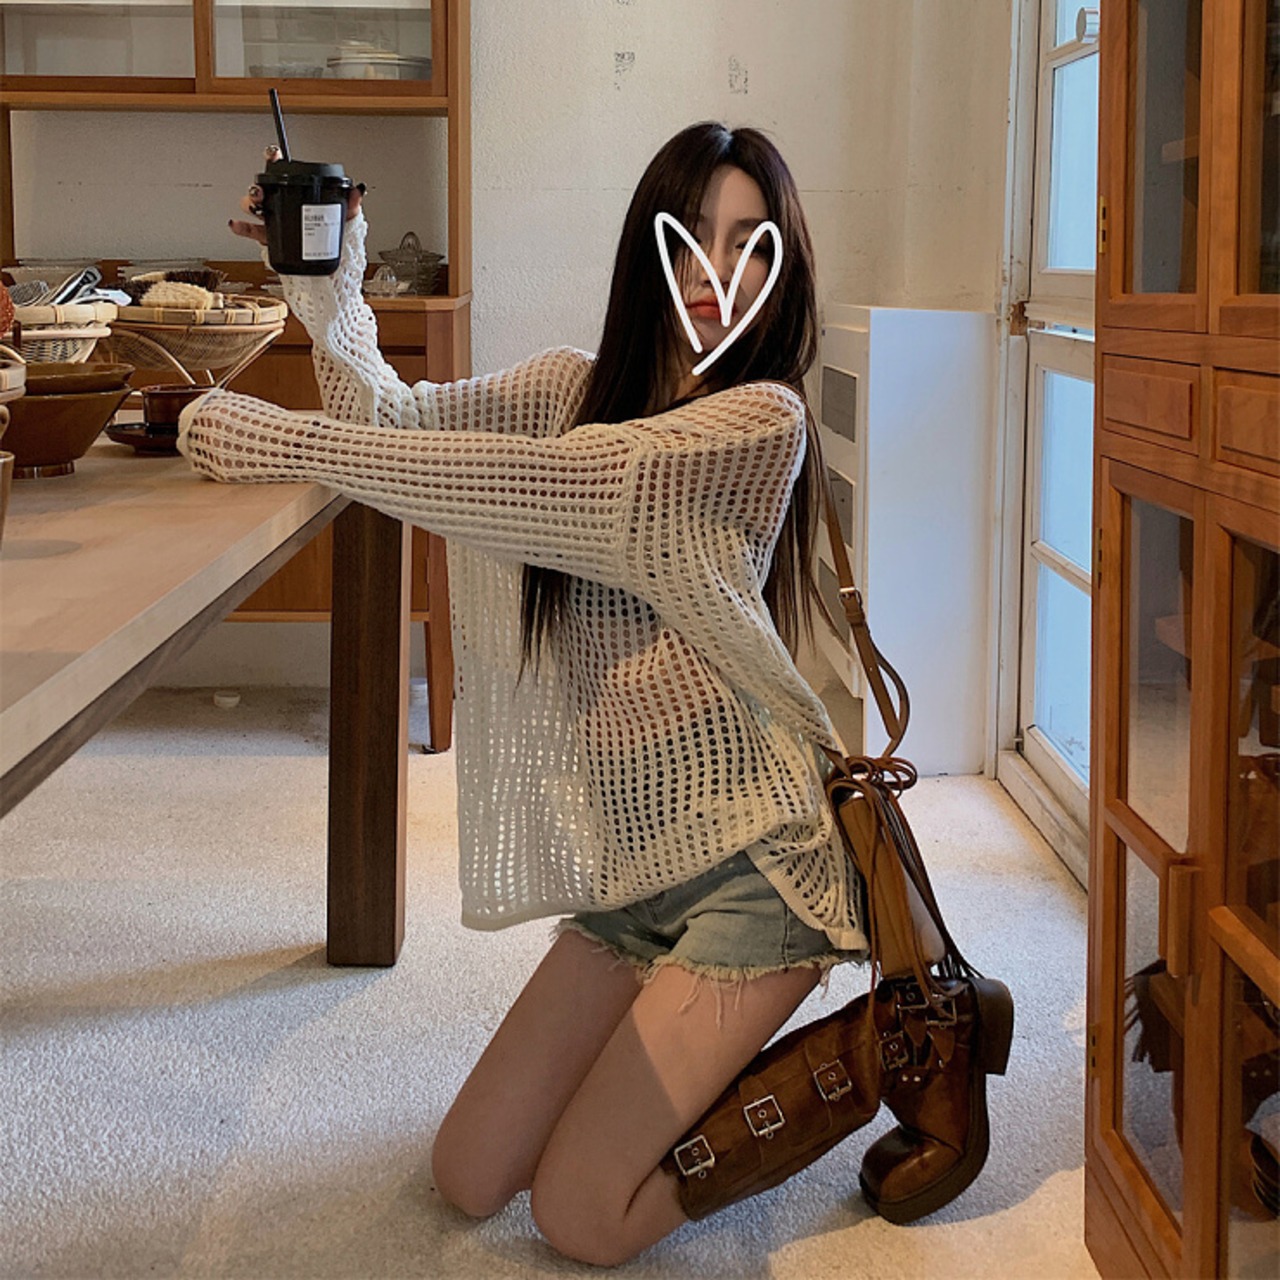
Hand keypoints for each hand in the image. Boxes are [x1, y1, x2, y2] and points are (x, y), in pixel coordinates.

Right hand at [228, 145, 364, 243]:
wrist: (331, 266)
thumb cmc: (336, 239)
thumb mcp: (346, 218)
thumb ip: (351, 203)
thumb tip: (358, 190)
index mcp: (299, 195)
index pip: (285, 172)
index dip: (275, 160)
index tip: (274, 154)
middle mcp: (284, 204)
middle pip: (264, 188)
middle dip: (258, 185)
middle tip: (261, 189)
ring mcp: (276, 220)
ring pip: (256, 206)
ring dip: (250, 203)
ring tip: (255, 204)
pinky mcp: (271, 238)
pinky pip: (252, 232)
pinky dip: (242, 228)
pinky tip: (236, 225)